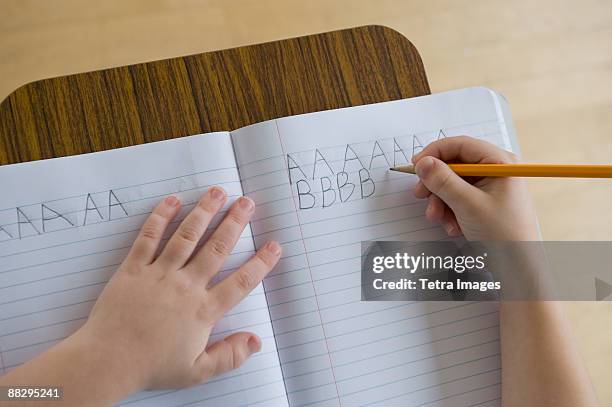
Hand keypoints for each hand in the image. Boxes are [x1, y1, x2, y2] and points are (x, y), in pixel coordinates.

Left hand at [74, 187, 280, 392]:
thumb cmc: (151, 366)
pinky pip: (149, 237)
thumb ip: (229, 356)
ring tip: (218, 192)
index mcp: (203, 311)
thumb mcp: (196, 372)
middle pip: (216, 249)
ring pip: (187, 236)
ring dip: (204, 212)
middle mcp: (185, 287)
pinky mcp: (134, 268)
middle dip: (235, 223)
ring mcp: (159, 274)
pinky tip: (172, 201)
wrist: (107, 361)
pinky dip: (160, 217)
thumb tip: (256, 341)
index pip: (240, 283)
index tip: (274, 246)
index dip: (260, 264)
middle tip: (247, 203)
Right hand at [412, 136, 538, 240]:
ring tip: (439, 218)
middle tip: (421, 194)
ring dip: (441, 201)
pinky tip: (453, 226)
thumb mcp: (468, 204)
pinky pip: (457, 199)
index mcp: (499, 162)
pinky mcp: (483, 202)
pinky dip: (449, 211)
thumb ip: (443, 181)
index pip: (461, 145)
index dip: (435, 152)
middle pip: (454, 165)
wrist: (518, 267)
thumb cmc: (505, 234)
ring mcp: (489, 187)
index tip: (416, 165)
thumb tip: (423, 163)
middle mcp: (494, 171)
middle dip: (436, 183)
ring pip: (452, 184)